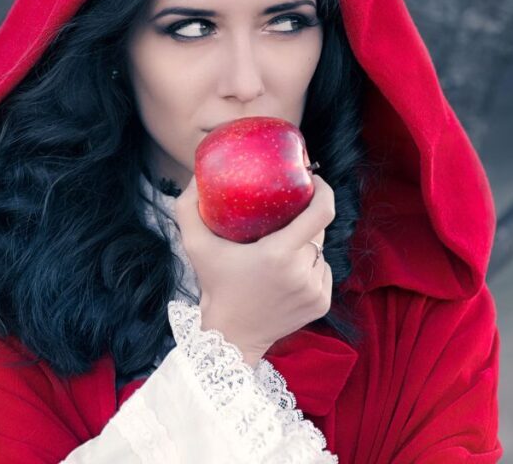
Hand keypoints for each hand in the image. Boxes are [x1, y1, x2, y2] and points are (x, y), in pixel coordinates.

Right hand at [174, 173, 334, 365]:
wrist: (231, 335)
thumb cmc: (214, 285)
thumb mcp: (195, 245)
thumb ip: (189, 207)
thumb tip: (195, 177)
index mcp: (279, 254)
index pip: (321, 213)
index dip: (324, 191)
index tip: (314, 180)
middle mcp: (301, 272)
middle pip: (318, 231)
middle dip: (305, 221)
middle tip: (285, 219)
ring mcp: (314, 290)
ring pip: (319, 252)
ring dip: (305, 247)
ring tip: (280, 252)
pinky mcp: (321, 304)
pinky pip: (322, 272)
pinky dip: (309, 269)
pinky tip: (288, 275)